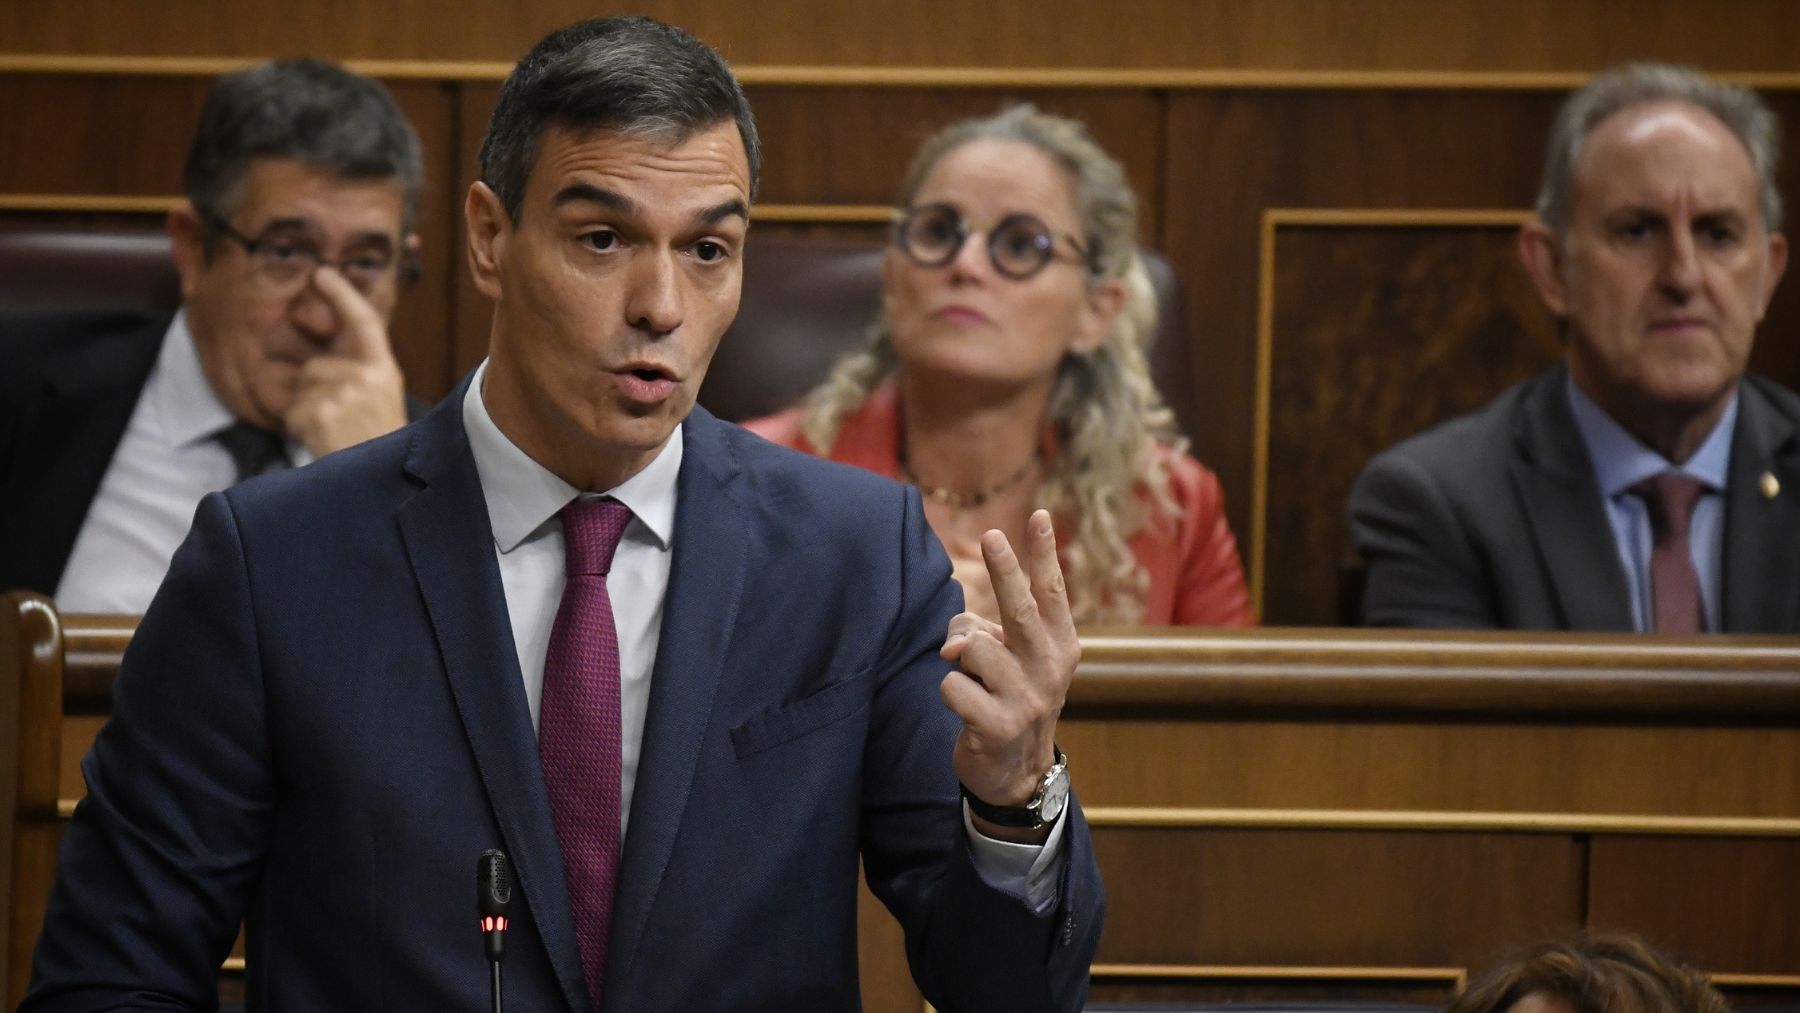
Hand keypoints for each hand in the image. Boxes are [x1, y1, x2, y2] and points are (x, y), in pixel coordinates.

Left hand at [285, 266, 407, 456]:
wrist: (388, 487)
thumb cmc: (379, 448)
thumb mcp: (380, 404)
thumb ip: (359, 376)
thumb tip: (319, 359)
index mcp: (386, 371)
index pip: (364, 322)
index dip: (342, 295)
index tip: (323, 273)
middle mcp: (370, 377)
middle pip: (316, 366)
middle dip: (313, 391)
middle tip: (334, 419)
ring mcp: (347, 394)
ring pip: (303, 389)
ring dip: (307, 412)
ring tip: (332, 434)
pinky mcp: (325, 413)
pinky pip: (294, 411)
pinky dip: (301, 429)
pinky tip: (323, 442)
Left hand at [938, 509, 1078, 842]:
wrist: (1018, 773)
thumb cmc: (1008, 698)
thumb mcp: (1010, 662)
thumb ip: (983, 636)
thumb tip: (954, 647)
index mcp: (1060, 645)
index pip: (1052, 592)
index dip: (1044, 553)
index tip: (1038, 515)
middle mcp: (1050, 668)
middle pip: (1020, 610)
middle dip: (1004, 570)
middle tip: (991, 536)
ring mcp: (1027, 699)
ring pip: (972, 649)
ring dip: (958, 660)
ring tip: (973, 682)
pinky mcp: (998, 726)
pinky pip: (951, 685)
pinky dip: (948, 691)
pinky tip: (965, 709)